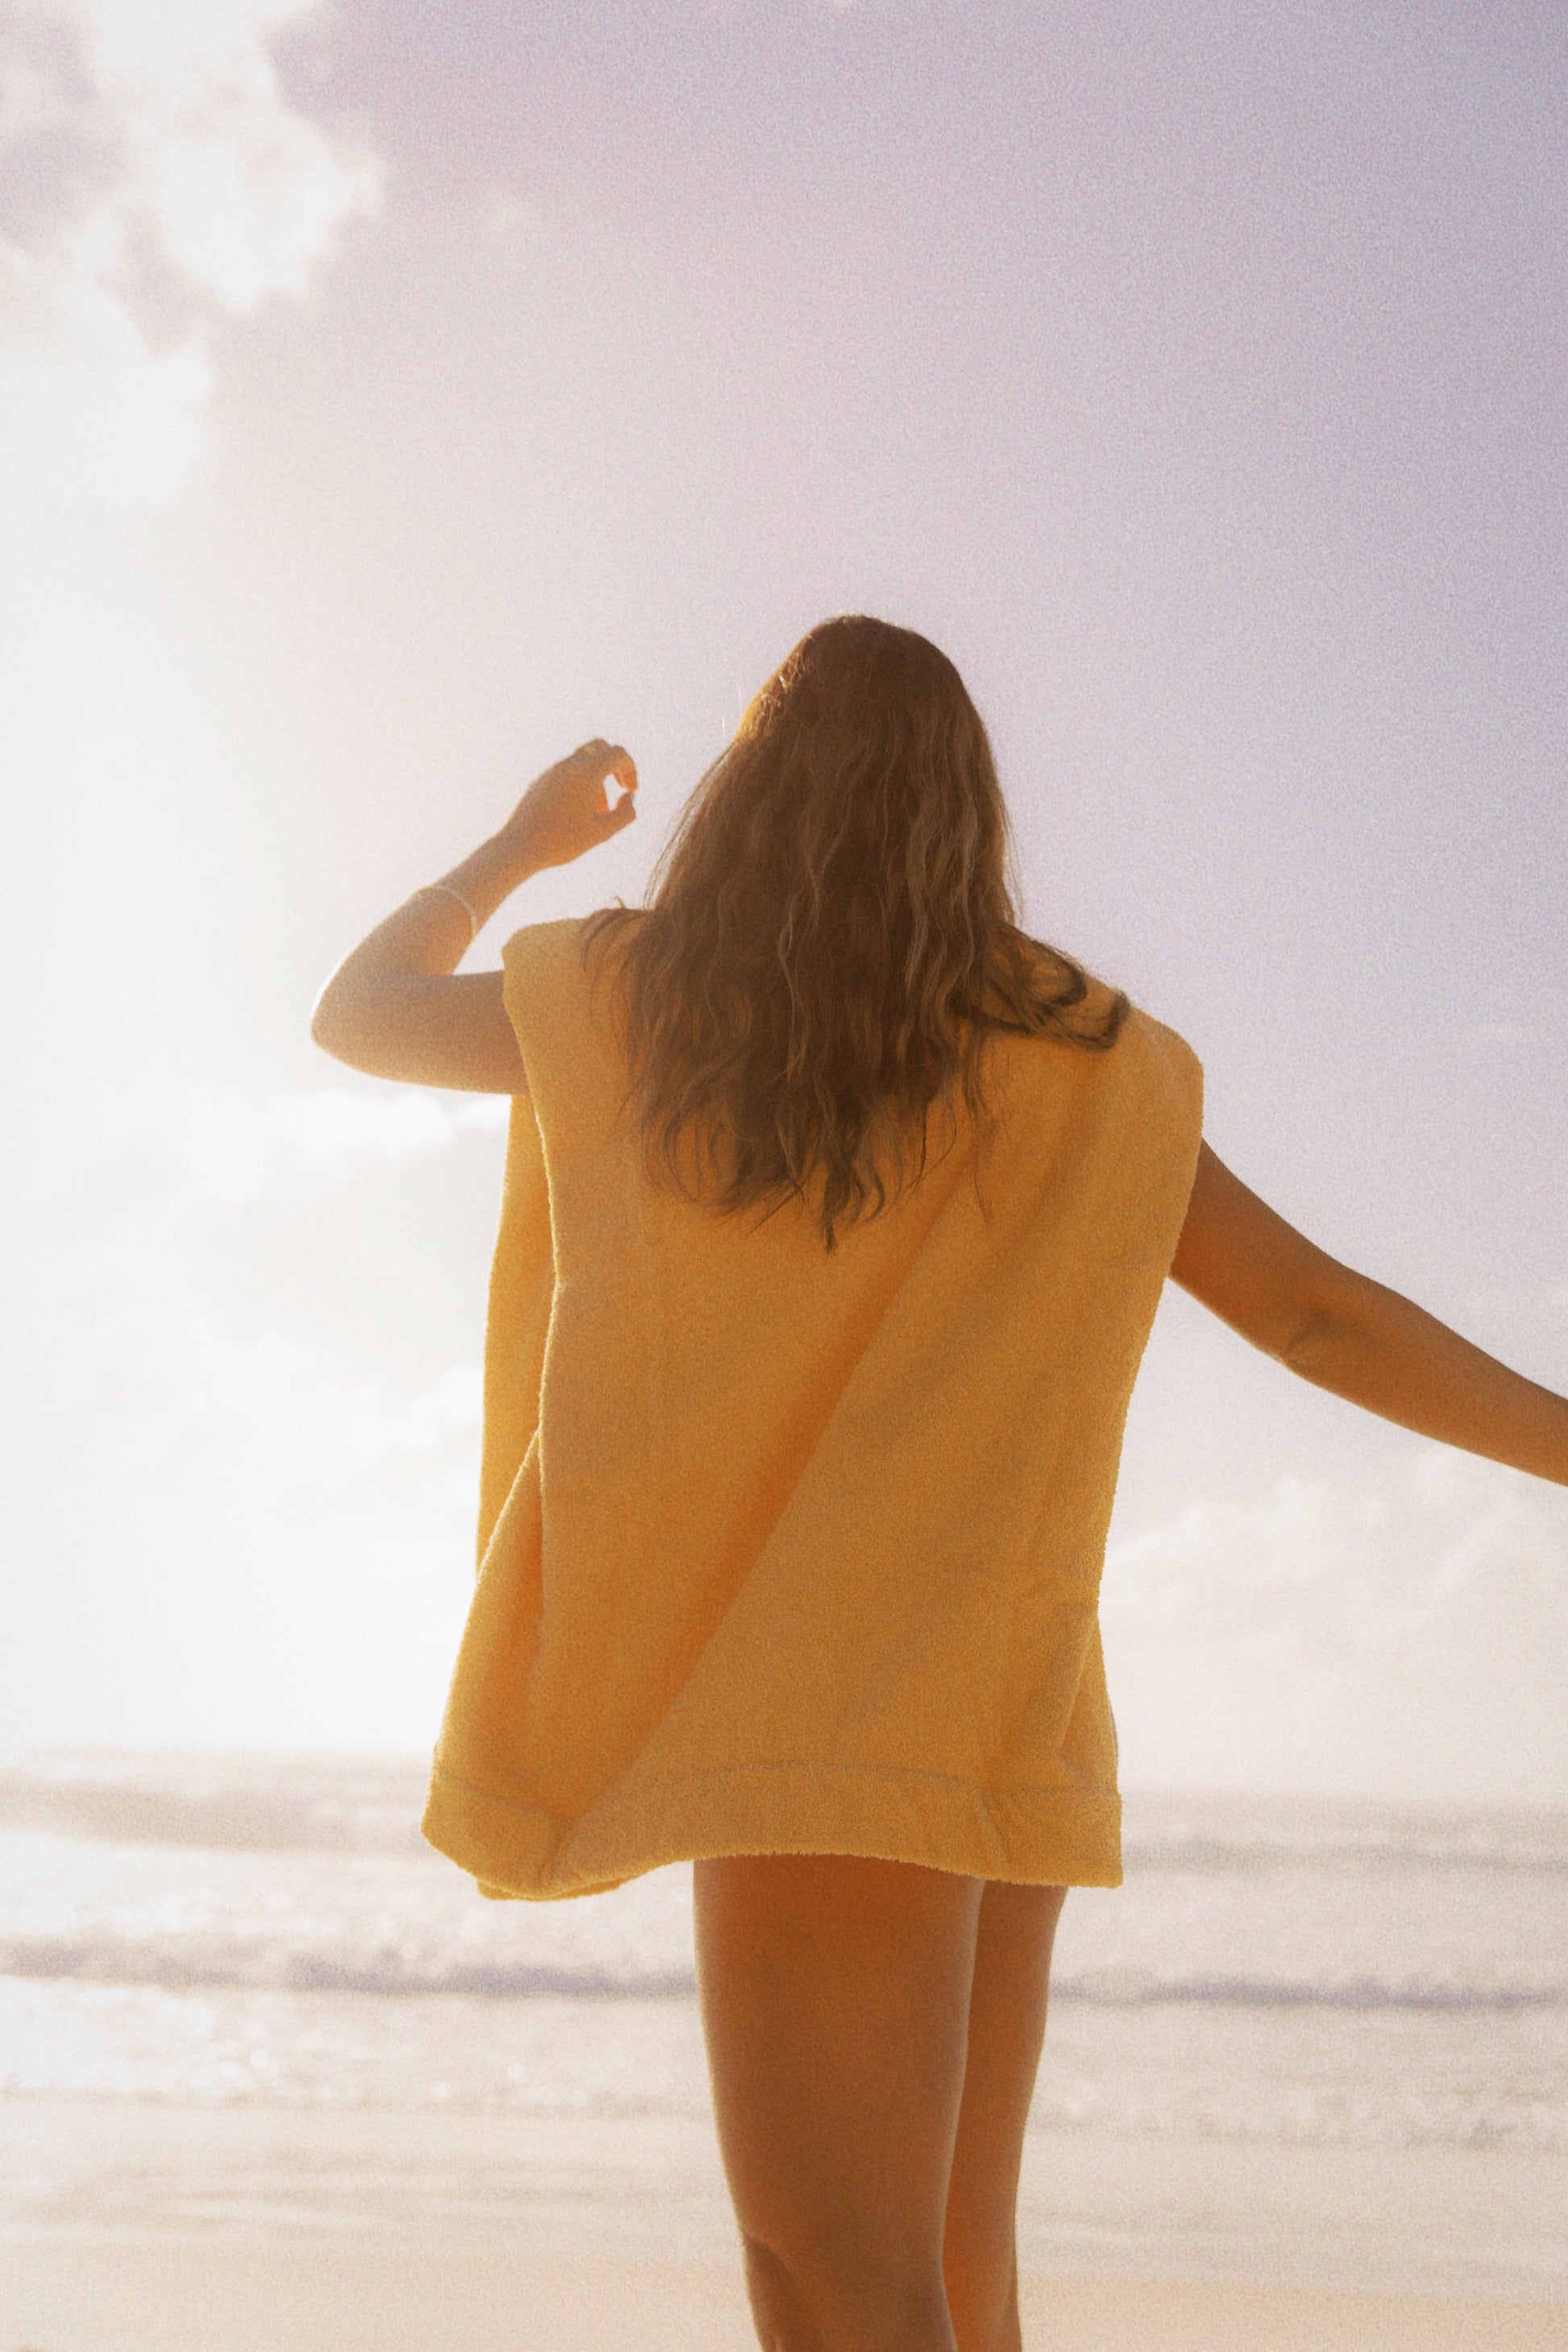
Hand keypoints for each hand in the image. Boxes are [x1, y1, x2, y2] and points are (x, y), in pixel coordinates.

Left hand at [498, 739, 637, 871]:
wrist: (519, 847)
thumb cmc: (562, 842)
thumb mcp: (602, 832)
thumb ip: (625, 814)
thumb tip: (629, 797)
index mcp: (586, 773)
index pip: (617, 753)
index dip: (631, 769)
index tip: (631, 790)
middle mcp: (568, 765)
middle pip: (599, 747)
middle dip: (614, 764)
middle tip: (620, 786)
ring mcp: (551, 770)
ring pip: (582, 760)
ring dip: (596, 778)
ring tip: (599, 810)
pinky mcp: (539, 779)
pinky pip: (566, 771)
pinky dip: (579, 782)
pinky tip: (577, 810)